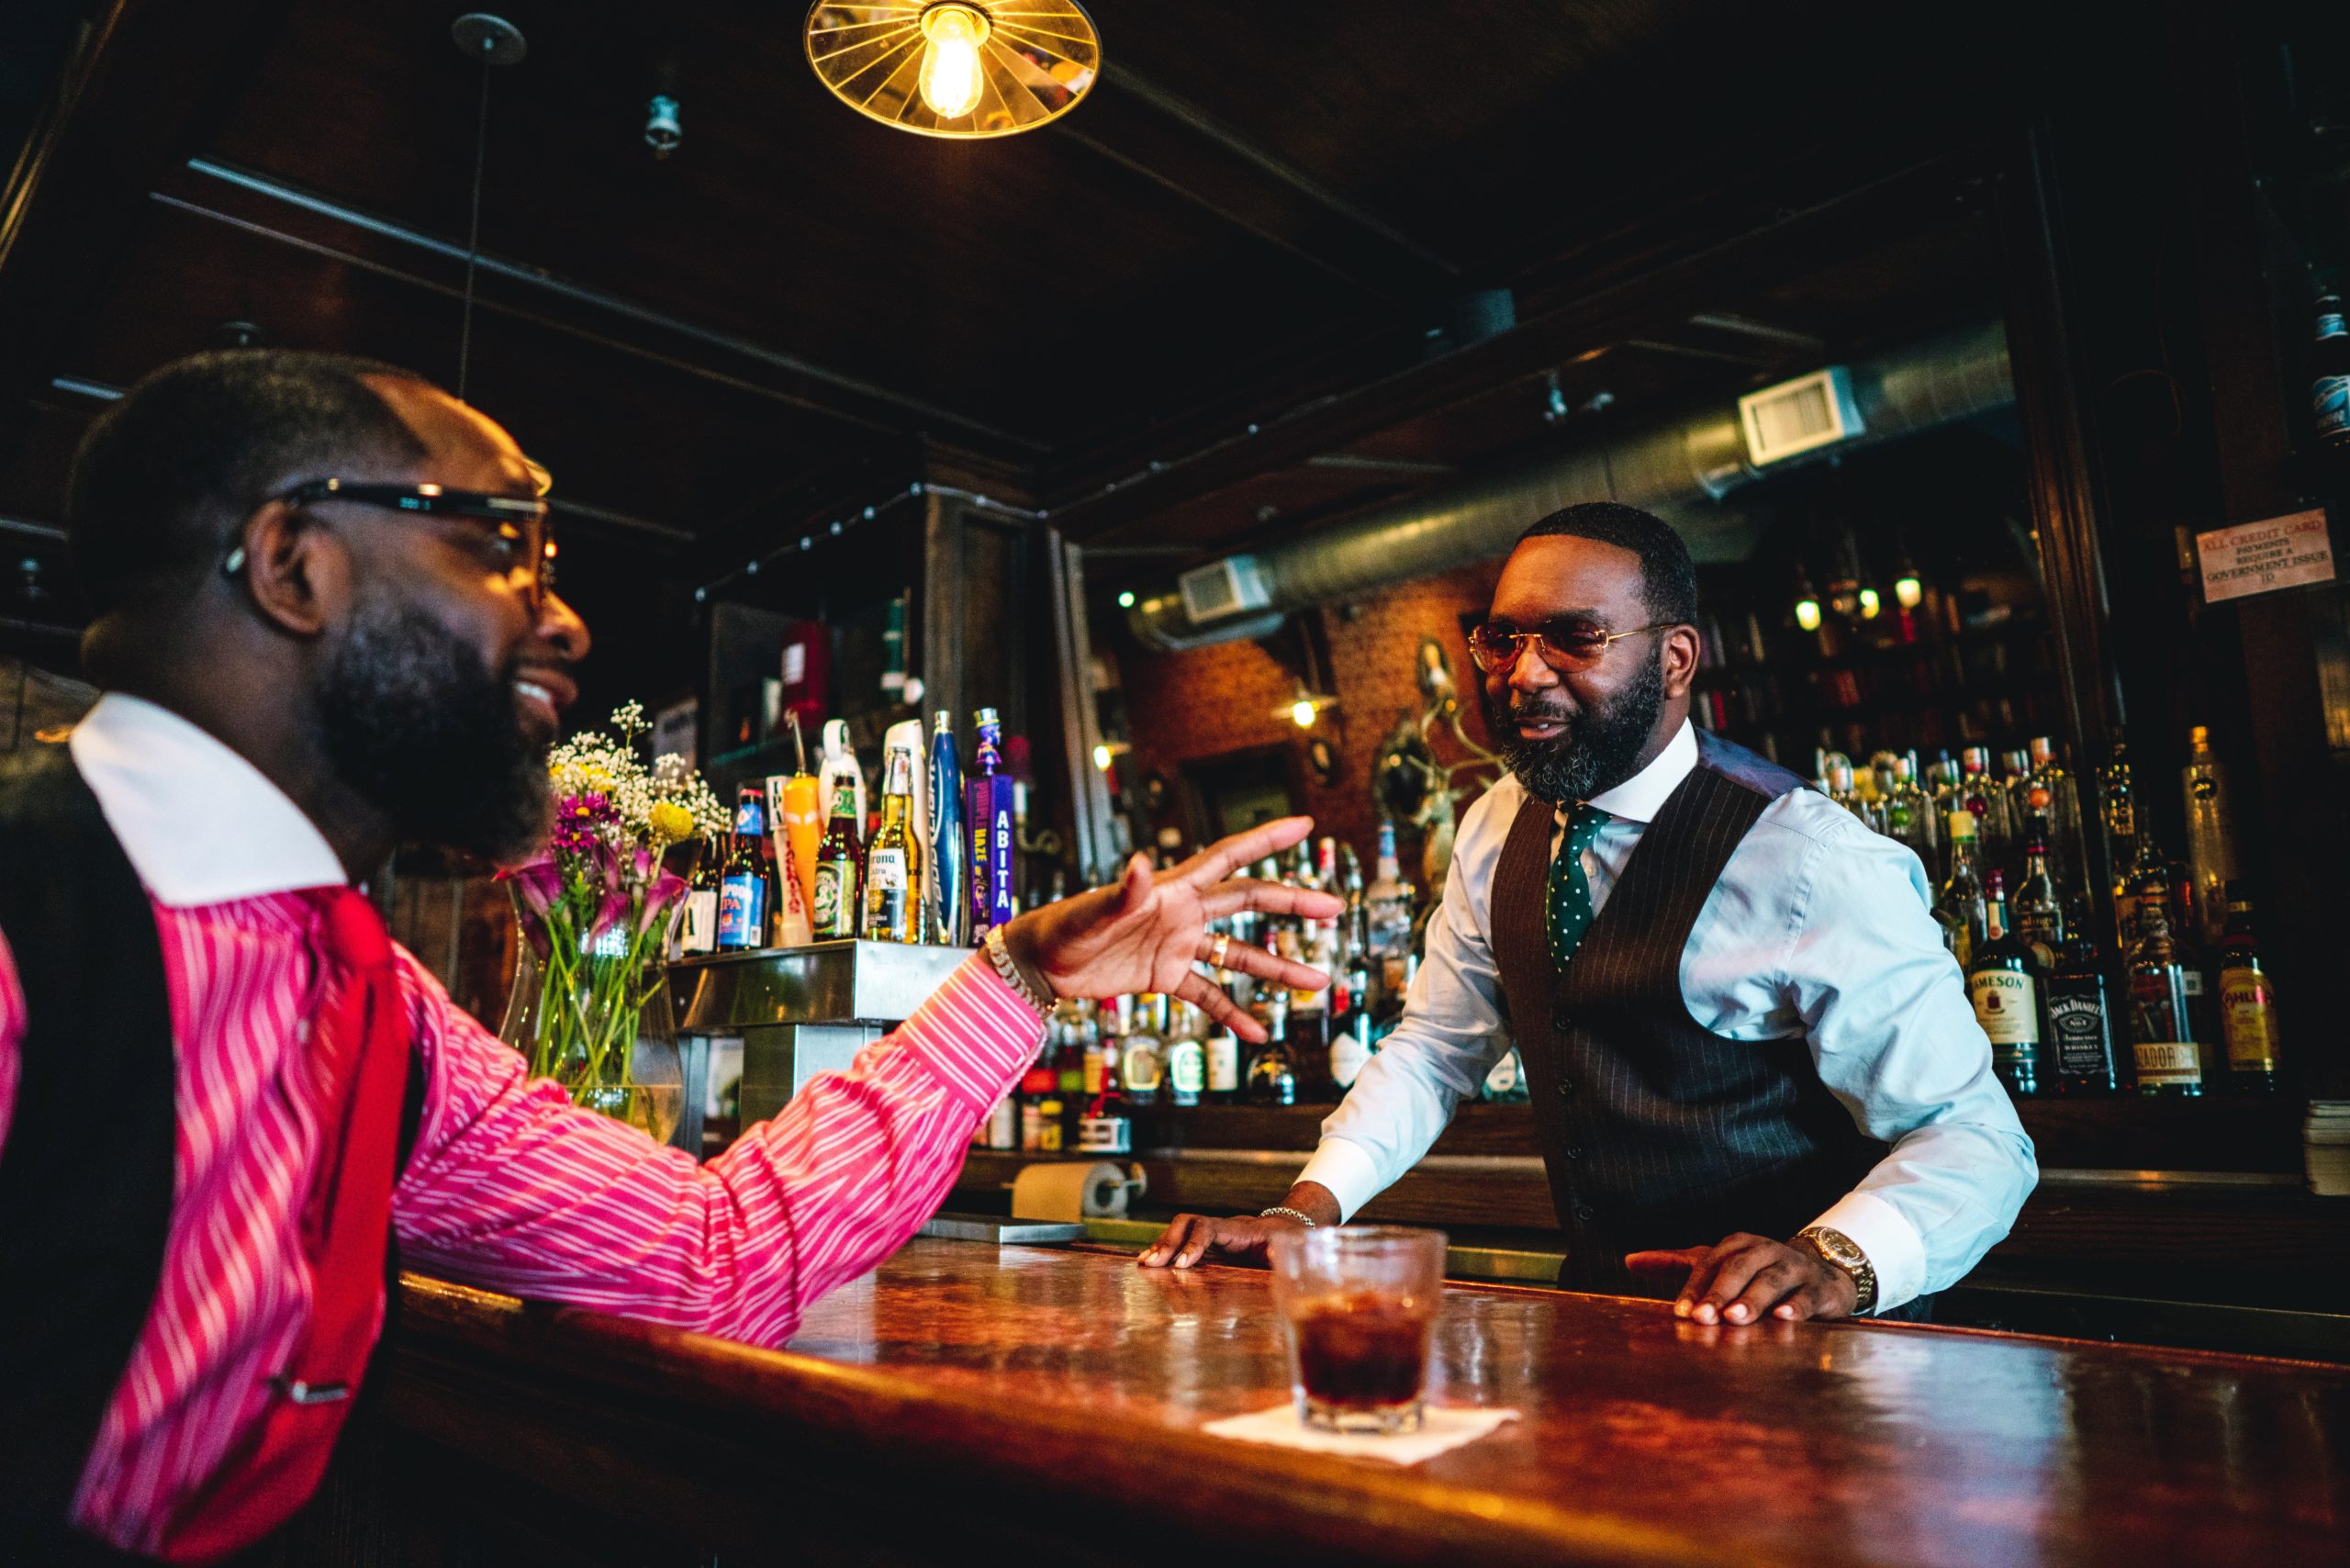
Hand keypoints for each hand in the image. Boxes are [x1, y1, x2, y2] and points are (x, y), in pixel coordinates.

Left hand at [998, 817, 1344, 1042]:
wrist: (1040, 963)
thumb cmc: (1063, 928)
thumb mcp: (1094, 913)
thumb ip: (1123, 894)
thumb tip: (1141, 866)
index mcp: (1173, 889)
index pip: (1230, 858)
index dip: (1267, 840)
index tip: (1306, 824)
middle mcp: (1184, 913)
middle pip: (1249, 903)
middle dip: (1292, 905)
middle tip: (1333, 909)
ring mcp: (1178, 945)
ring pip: (1239, 954)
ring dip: (1277, 968)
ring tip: (1318, 982)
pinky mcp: (1165, 976)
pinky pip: (1208, 995)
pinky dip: (1233, 1013)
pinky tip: (1260, 1034)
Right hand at [1138, 1183, 1340, 1267]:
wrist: (1291, 1228)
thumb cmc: (1291, 1239)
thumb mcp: (1291, 1245)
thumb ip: (1281, 1251)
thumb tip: (1272, 1252)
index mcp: (1240, 1230)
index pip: (1209, 1228)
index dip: (1194, 1243)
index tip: (1182, 1264)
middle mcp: (1222, 1227)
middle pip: (1187, 1222)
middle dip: (1168, 1241)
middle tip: (1151, 1263)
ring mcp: (1214, 1234)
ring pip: (1180, 1230)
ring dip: (1162, 1245)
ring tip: (1143, 1262)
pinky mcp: (1210, 1244)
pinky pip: (1183, 1241)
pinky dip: (1166, 1250)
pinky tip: (1151, 1262)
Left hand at [1624, 1232, 1858, 1324]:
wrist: (1821, 1272)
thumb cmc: (1757, 1271)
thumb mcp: (1718, 1263)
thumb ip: (1675, 1263)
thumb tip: (1628, 1261)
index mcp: (1736, 1245)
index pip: (1709, 1265)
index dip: (1694, 1289)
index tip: (1680, 1314)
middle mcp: (1764, 1250)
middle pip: (1738, 1268)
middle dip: (1719, 1293)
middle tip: (1703, 1318)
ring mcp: (1793, 1267)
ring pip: (1770, 1281)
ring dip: (1752, 1299)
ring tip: (1735, 1318)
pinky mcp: (1819, 1287)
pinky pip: (1807, 1296)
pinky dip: (1796, 1306)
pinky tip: (1783, 1318)